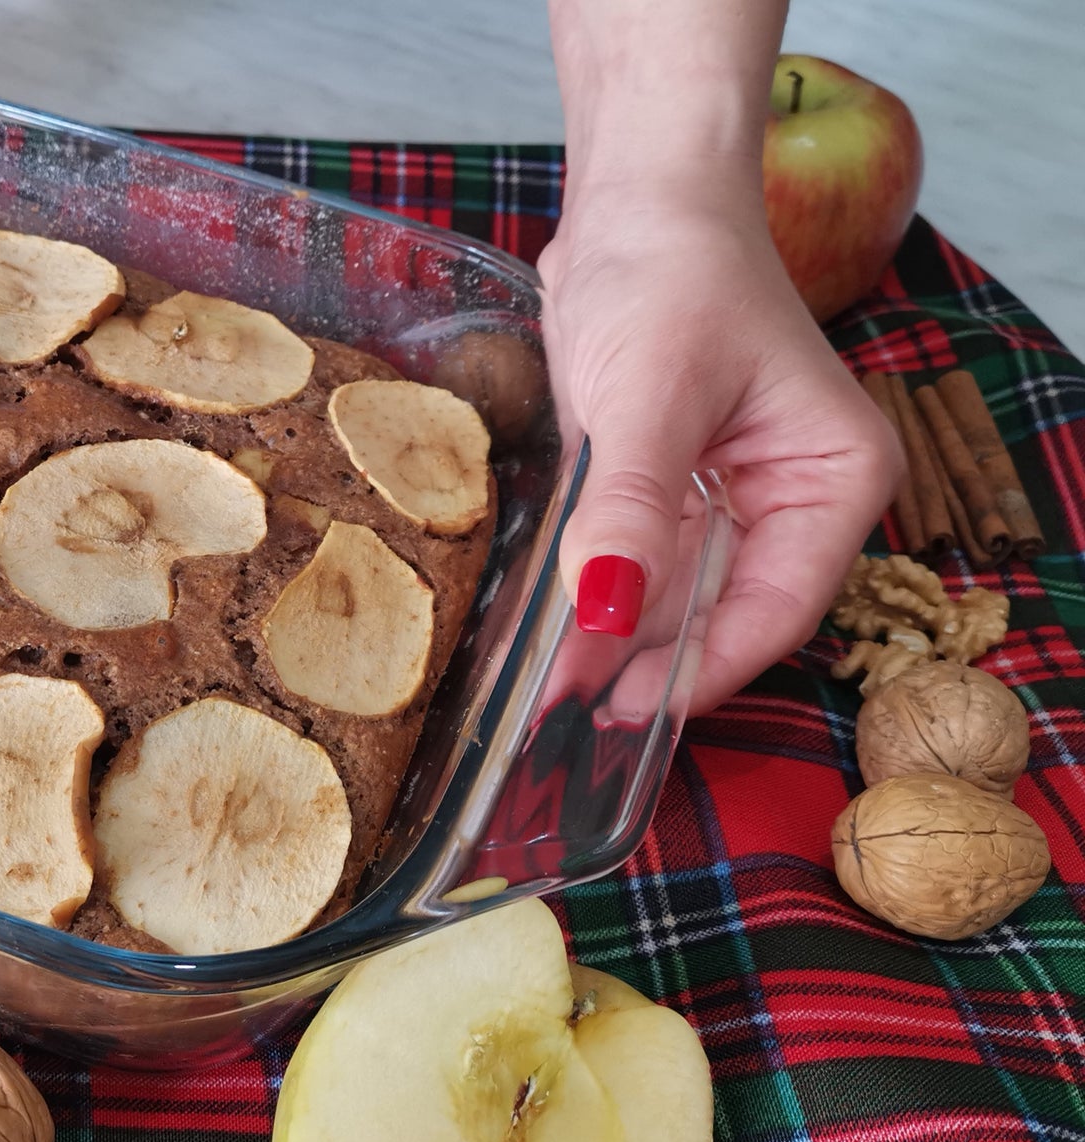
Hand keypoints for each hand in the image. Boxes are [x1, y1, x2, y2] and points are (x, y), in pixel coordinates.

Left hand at [539, 184, 900, 714]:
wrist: (634, 200)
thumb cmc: (669, 270)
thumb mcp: (648, 394)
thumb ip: (630, 508)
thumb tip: (606, 609)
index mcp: (831, 479)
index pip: (773, 607)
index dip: (698, 667)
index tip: (624, 708)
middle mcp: (787, 500)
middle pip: (716, 613)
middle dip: (639, 663)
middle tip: (558, 716)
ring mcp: (724, 498)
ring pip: (665, 597)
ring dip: (604, 639)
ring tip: (536, 690)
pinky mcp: (661, 488)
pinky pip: (626, 561)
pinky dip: (585, 594)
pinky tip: (536, 636)